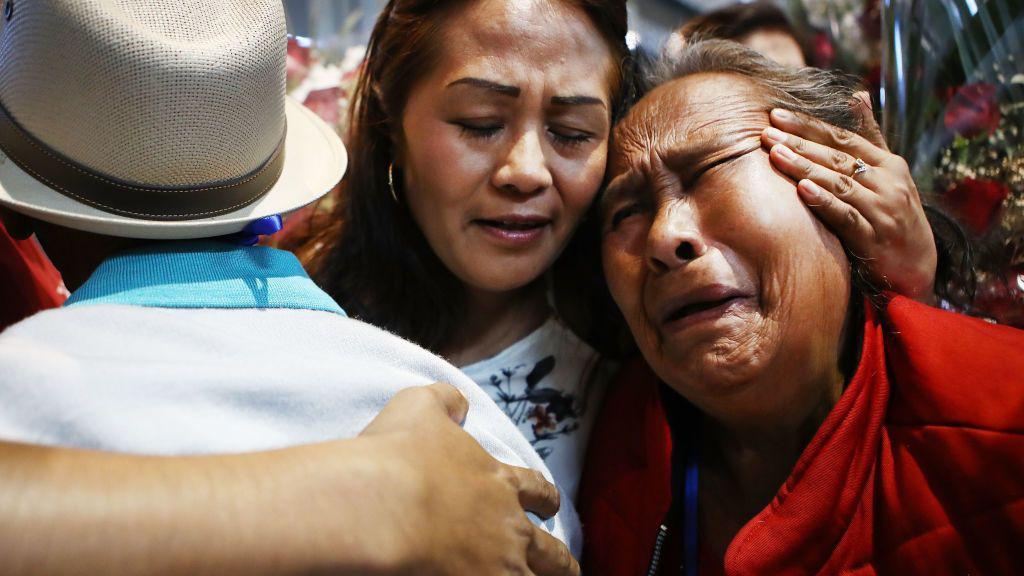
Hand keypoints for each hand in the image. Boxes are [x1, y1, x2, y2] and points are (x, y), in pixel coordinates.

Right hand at [355, 383, 578, 575]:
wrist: (382, 503)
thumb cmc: (398, 454)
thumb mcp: (419, 406)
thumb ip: (444, 400)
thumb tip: (460, 403)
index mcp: (499, 482)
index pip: (537, 491)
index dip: (545, 500)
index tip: (550, 506)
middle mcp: (509, 528)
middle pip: (551, 552)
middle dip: (562, 562)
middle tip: (569, 568)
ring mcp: (498, 567)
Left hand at [762, 93, 937, 302]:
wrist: (918, 268)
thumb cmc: (895, 215)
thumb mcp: (889, 174)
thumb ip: (871, 136)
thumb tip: (857, 94)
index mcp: (889, 164)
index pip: (844, 138)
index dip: (810, 126)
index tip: (777, 115)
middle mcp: (888, 183)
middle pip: (837, 158)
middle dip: (800, 143)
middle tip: (766, 132)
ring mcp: (882, 210)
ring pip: (839, 183)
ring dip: (805, 168)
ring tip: (775, 154)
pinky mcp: (875, 238)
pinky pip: (846, 216)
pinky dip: (825, 202)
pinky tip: (802, 189)